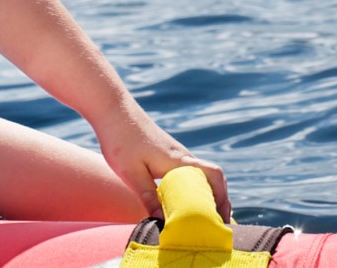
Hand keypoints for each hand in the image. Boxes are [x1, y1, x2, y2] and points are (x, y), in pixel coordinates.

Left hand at [92, 101, 230, 222]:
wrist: (113, 111)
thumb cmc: (121, 140)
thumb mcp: (131, 174)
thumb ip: (148, 197)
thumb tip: (163, 222)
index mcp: (179, 161)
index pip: (214, 176)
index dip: (223, 197)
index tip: (221, 219)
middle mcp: (183, 157)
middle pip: (213, 178)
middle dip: (219, 201)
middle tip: (215, 226)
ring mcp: (176, 155)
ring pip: (201, 177)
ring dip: (207, 196)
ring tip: (202, 219)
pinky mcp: (168, 155)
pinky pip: (189, 174)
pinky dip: (194, 189)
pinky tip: (183, 203)